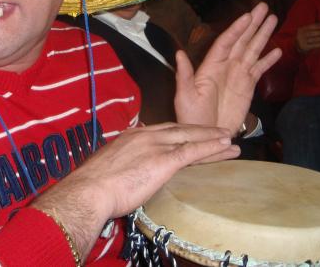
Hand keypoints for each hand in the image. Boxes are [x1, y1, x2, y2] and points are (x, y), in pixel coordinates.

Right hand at [31, 123, 237, 261]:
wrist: (90, 190)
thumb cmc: (93, 185)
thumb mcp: (108, 166)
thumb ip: (122, 163)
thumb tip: (125, 169)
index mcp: (131, 136)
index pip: (162, 131)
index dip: (179, 132)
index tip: (189, 133)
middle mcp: (146, 135)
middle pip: (180, 130)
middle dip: (201, 130)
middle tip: (218, 131)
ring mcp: (156, 146)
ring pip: (191, 138)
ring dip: (212, 137)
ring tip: (229, 138)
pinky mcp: (164, 160)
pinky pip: (194, 151)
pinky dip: (212, 147)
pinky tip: (226, 146)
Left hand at [174, 2, 281, 134]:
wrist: (207, 135)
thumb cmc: (191, 117)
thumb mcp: (184, 96)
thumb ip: (184, 75)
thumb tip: (178, 53)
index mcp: (210, 66)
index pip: (225, 42)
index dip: (236, 29)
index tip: (247, 15)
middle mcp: (225, 66)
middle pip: (241, 40)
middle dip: (252, 24)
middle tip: (263, 6)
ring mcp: (237, 75)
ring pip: (252, 50)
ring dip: (263, 35)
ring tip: (273, 19)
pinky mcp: (247, 86)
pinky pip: (259, 69)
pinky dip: (268, 60)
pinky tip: (277, 50)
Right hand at [295, 23, 319, 52]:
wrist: (297, 46)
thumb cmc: (304, 36)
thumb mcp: (305, 30)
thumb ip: (312, 27)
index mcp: (301, 29)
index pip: (309, 27)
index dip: (317, 26)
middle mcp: (300, 35)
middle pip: (312, 33)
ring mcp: (302, 41)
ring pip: (314, 39)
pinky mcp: (305, 47)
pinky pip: (314, 45)